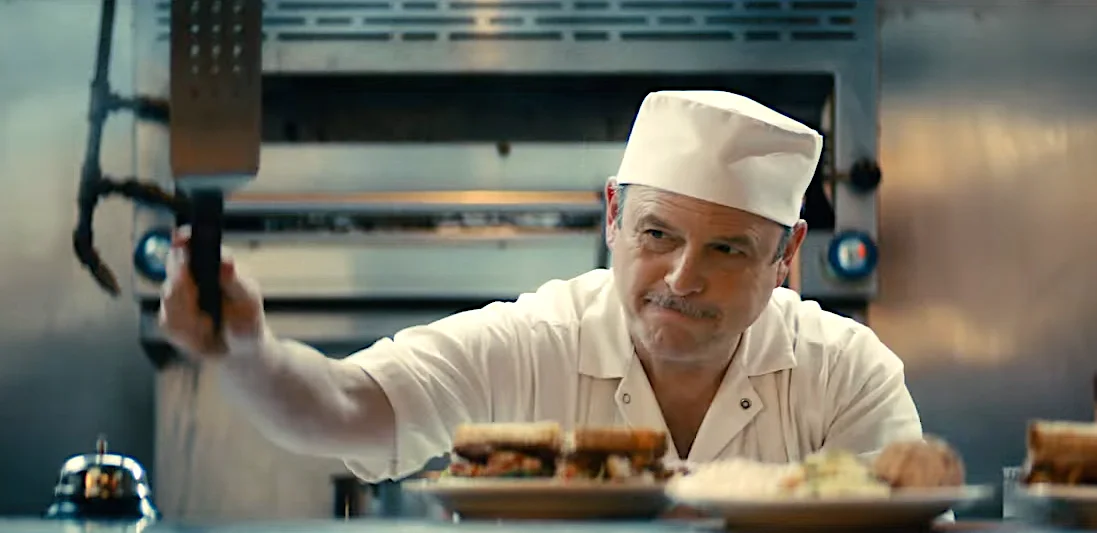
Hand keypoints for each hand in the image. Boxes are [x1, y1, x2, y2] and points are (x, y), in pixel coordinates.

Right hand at [158, 226, 265, 358]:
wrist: (239, 350)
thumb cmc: (247, 318)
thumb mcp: (247, 300)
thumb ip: (234, 281)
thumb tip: (225, 261)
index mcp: (211, 261)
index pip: (190, 242)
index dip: (183, 238)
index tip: (181, 239)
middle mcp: (189, 274)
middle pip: (173, 271)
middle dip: (186, 292)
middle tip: (202, 310)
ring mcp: (175, 295)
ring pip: (170, 302)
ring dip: (193, 319)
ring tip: (210, 327)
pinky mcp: (168, 317)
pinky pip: (170, 325)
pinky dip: (189, 335)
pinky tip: (203, 336)